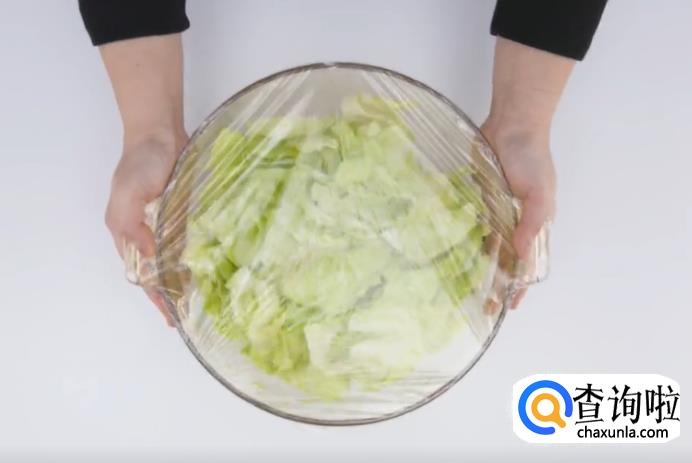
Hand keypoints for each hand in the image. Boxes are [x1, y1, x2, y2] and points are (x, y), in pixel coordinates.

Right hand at [105, 133, 186, 324]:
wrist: (161, 135)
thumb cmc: (140, 162)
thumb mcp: (128, 192)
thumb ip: (132, 225)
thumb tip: (150, 255)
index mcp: (126, 233)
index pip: (141, 273)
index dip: (154, 296)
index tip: (168, 316)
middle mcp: (145, 234)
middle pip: (156, 272)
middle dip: (167, 295)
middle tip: (185, 318)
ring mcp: (164, 225)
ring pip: (172, 262)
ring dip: (181, 282)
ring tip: (195, 304)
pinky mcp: (182, 216)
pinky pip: (186, 244)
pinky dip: (192, 260)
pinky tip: (203, 273)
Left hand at [480, 120, 555, 307]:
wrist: (512, 125)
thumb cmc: (532, 157)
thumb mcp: (540, 191)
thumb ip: (531, 222)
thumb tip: (521, 250)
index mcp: (536, 223)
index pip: (529, 261)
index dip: (522, 283)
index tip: (511, 305)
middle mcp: (517, 221)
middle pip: (507, 258)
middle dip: (498, 281)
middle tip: (483, 304)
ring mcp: (499, 210)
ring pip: (489, 245)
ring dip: (481, 265)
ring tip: (467, 287)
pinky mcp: (482, 199)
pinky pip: (474, 225)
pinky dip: (468, 240)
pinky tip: (457, 255)